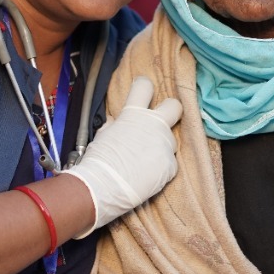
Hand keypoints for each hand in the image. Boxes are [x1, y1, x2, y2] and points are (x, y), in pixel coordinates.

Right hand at [63, 76, 181, 235]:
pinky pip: (169, 163)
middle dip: (171, 109)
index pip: (144, 86)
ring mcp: (165, 145)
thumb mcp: (104, 135)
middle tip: (164, 118)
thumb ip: (117, 125)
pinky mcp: (171, 166)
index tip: (144, 90)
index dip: (144, 86)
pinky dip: (160, 168)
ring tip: (143, 161)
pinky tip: (146, 175)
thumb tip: (118, 123)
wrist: (104, 187)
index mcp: (133, 115)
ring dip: (161, 148)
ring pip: (170, 141)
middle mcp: (154, 126)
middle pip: (174, 106)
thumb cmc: (99, 162)